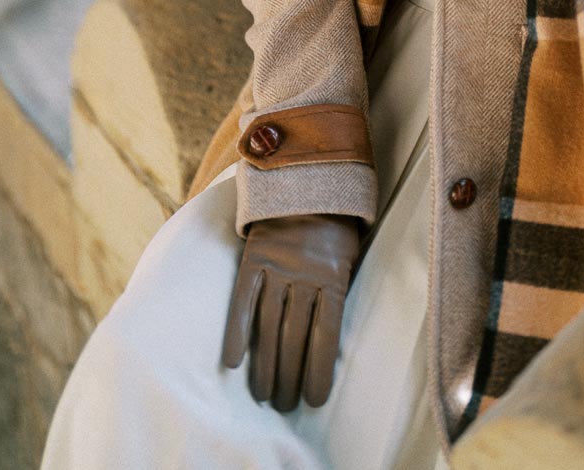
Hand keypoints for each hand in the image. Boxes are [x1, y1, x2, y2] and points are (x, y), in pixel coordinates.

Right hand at [221, 213, 360, 411]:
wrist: (308, 177)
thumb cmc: (335, 225)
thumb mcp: (349, 255)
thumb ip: (337, 291)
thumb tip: (327, 342)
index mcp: (335, 275)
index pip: (327, 334)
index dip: (319, 370)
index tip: (313, 400)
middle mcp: (305, 273)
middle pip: (296, 336)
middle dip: (290, 375)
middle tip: (284, 405)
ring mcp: (278, 265)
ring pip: (270, 325)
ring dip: (265, 364)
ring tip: (263, 395)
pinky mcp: (255, 256)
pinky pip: (243, 299)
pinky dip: (237, 331)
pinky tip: (233, 361)